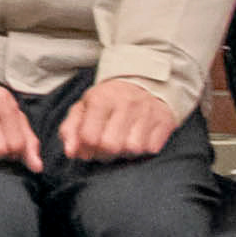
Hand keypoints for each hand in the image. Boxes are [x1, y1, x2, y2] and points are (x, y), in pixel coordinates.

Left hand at [58, 75, 184, 163]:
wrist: (144, 82)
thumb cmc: (108, 100)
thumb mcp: (84, 107)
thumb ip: (70, 129)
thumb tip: (71, 152)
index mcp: (101, 99)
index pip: (89, 137)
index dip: (85, 149)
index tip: (88, 148)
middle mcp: (125, 104)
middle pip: (111, 147)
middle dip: (105, 154)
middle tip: (105, 148)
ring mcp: (147, 112)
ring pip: (133, 150)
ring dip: (125, 153)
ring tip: (122, 142)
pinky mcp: (164, 120)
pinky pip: (151, 149)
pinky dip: (144, 149)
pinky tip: (139, 139)